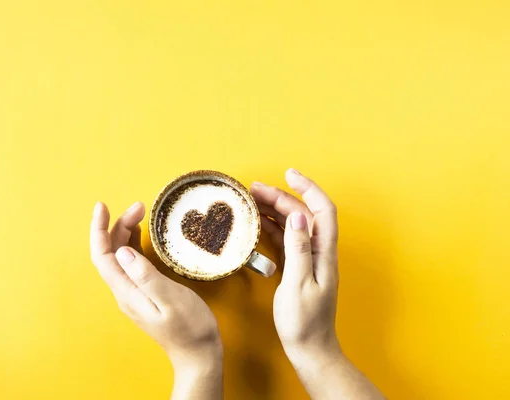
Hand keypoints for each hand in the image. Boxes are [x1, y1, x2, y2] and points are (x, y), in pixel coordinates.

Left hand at [89, 201, 222, 399]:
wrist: (198, 353)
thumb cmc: (189, 328)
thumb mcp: (171, 299)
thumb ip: (146, 276)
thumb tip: (123, 252)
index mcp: (127, 291)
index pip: (102, 256)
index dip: (99, 229)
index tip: (102, 206)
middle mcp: (125, 291)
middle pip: (111, 252)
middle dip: (118, 225)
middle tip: (138, 206)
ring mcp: (134, 292)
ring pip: (120, 256)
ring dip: (126, 232)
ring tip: (141, 214)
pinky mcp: (145, 292)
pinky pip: (132, 263)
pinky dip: (134, 244)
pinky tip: (142, 235)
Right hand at [251, 169, 339, 361]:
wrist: (310, 349)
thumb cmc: (304, 323)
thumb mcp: (299, 285)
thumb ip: (298, 248)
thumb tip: (297, 216)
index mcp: (323, 253)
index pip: (322, 210)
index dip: (308, 188)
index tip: (289, 174)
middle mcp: (318, 251)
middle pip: (303, 214)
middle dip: (281, 196)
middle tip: (254, 189)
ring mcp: (308, 259)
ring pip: (293, 225)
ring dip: (273, 210)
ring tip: (250, 200)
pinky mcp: (297, 267)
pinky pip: (285, 240)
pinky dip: (271, 228)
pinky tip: (256, 223)